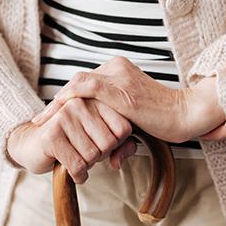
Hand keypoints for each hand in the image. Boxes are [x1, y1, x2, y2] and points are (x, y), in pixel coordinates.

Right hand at [6, 98, 132, 182]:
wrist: (31, 143)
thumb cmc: (70, 141)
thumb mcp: (99, 139)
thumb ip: (121, 146)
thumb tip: (120, 161)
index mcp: (95, 99)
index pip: (123, 129)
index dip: (117, 145)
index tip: (101, 144)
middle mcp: (80, 103)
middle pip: (109, 143)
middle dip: (100, 156)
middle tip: (86, 153)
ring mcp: (64, 117)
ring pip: (93, 155)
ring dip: (88, 166)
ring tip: (77, 158)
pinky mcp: (51, 135)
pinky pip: (77, 165)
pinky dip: (79, 175)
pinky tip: (74, 172)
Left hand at [32, 57, 224, 143]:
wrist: (186, 114)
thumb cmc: (165, 120)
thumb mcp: (134, 120)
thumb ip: (118, 128)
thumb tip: (112, 157)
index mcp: (119, 70)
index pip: (84, 83)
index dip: (65, 100)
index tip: (50, 117)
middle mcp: (116, 68)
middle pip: (77, 83)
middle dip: (56, 104)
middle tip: (39, 121)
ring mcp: (118, 77)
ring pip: (77, 85)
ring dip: (57, 105)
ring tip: (41, 121)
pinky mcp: (120, 90)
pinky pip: (87, 88)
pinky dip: (69, 98)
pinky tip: (57, 110)